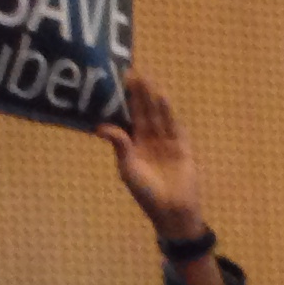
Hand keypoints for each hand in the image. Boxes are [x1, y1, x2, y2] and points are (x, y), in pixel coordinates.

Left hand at [96, 75, 205, 243]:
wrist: (172, 212)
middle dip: (141, 93)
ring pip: (160, 117)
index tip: (121, 81)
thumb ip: (119, 145)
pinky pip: (175, 128)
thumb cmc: (146, 193)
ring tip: (149, 80)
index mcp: (135, 144)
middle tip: (134, 72)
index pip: (130, 116)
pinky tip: (164, 100)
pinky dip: (170, 114)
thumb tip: (100, 126)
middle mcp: (151, 140)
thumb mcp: (127, 168)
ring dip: (155, 99)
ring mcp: (168, 144)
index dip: (126, 100)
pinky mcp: (183, 150)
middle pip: (145, 112)